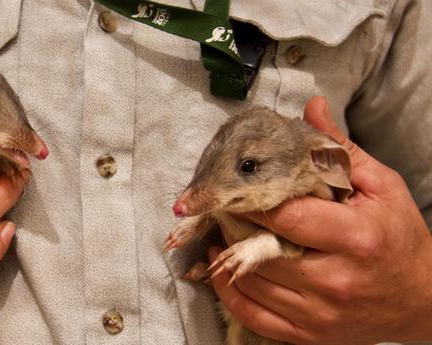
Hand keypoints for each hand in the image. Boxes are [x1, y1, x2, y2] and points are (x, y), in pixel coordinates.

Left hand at [208, 96, 431, 343]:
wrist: (421, 299)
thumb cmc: (398, 237)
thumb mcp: (381, 187)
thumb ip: (339, 150)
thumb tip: (311, 108)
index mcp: (356, 238)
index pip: (286, 215)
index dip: (253, 199)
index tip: (234, 186)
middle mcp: (335, 280)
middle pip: (261, 250)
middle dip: (235, 225)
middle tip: (222, 206)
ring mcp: (320, 313)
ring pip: (251, 283)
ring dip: (226, 256)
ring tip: (223, 231)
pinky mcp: (308, 335)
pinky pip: (253, 316)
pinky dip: (229, 292)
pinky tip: (224, 269)